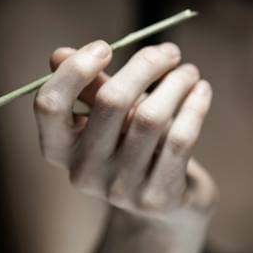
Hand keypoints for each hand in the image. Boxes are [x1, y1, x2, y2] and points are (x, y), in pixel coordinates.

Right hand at [34, 40, 216, 218]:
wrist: (165, 205)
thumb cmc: (133, 147)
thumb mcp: (109, 118)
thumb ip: (90, 88)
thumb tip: (57, 54)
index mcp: (60, 148)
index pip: (49, 105)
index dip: (75, 70)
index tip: (105, 47)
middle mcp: (83, 171)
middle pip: (111, 101)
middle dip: (145, 65)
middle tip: (170, 52)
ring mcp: (119, 189)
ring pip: (151, 118)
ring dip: (176, 84)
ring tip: (189, 71)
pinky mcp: (156, 197)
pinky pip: (180, 140)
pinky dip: (194, 107)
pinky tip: (202, 90)